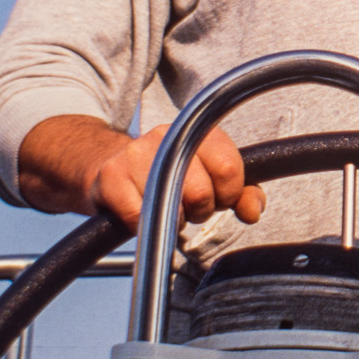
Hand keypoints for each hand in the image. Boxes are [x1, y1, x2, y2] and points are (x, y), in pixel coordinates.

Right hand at [18, 114, 264, 233]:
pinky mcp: (110, 177)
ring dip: (173, 219)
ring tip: (167, 209)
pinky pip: (138, 217)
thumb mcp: (208, 178)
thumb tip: (253, 210)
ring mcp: (136, 154)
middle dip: (201, 210)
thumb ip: (241, 192)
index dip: (229, 194)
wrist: (105, 170)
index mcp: (196, 133)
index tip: (220, 198)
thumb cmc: (165, 177)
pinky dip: (144, 225)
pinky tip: (142, 214)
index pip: (230, 167)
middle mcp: (166, 136)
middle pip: (201, 191)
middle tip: (189, 207)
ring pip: (171, 204)